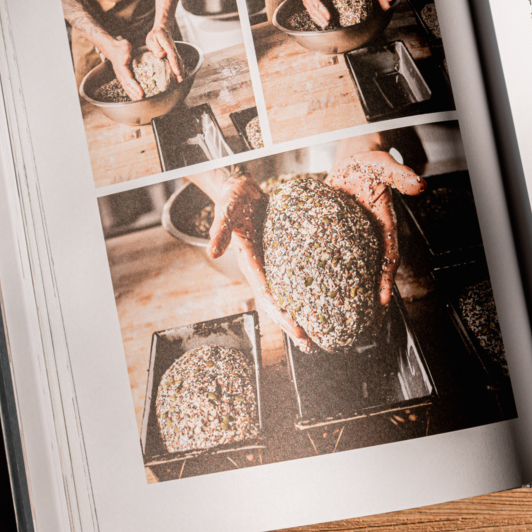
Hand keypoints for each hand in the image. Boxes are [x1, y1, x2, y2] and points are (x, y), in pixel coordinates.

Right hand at [106, 37, 142, 100]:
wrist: (113, 49)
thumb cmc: (121, 47)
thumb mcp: (124, 46)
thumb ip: (125, 53)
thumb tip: (126, 60)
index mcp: (121, 68)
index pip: (129, 80)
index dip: (135, 87)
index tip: (141, 93)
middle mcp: (120, 75)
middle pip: (128, 87)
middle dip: (135, 94)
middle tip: (143, 100)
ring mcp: (121, 77)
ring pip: (127, 88)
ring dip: (133, 95)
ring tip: (141, 101)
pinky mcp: (122, 78)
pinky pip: (127, 87)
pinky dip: (131, 93)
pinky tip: (136, 97)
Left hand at [145, 24, 183, 81]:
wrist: (163, 29)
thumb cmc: (155, 36)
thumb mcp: (152, 39)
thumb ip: (156, 47)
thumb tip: (161, 55)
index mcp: (167, 44)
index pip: (172, 55)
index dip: (174, 64)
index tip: (177, 73)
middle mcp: (173, 48)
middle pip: (178, 60)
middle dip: (180, 71)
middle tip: (181, 81)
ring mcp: (176, 51)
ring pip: (180, 62)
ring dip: (182, 72)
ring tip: (182, 82)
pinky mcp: (176, 54)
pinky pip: (179, 62)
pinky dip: (181, 69)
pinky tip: (180, 77)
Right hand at [207, 174, 314, 351]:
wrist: (239, 188)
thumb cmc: (233, 199)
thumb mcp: (226, 210)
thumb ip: (220, 230)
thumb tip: (212, 252)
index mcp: (249, 262)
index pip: (267, 294)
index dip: (281, 312)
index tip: (297, 328)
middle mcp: (260, 268)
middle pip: (276, 303)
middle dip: (291, 323)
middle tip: (309, 343)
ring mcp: (271, 263)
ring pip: (285, 295)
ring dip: (298, 315)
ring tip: (314, 336)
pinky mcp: (281, 255)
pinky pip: (293, 279)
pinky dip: (304, 294)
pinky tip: (319, 303)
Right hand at [291, 0, 330, 28]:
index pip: (316, 1)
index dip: (322, 9)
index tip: (328, 15)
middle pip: (314, 9)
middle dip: (321, 17)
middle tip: (328, 23)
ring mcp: (306, 1)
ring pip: (312, 12)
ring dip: (319, 20)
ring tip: (325, 25)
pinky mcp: (307, 4)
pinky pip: (311, 12)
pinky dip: (316, 19)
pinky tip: (321, 23)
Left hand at [326, 150, 425, 308]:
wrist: (352, 163)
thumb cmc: (370, 166)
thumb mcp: (384, 166)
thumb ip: (400, 175)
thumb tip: (419, 184)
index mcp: (384, 226)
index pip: (389, 257)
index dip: (387, 279)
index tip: (384, 300)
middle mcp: (369, 238)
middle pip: (371, 274)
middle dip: (371, 299)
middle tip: (366, 324)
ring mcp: (352, 241)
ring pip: (352, 272)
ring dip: (349, 294)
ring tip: (342, 319)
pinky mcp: (335, 238)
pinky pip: (332, 260)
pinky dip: (328, 276)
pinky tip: (317, 292)